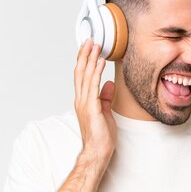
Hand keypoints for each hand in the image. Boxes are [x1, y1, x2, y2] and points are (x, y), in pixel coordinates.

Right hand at [74, 39, 116, 159]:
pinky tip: (100, 62)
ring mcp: (85, 103)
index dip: (84, 61)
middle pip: (81, 72)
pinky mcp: (91, 108)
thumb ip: (106, 97)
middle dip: (85, 55)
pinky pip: (93, 86)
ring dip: (90, 59)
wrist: (98, 151)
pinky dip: (97, 72)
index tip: (88, 48)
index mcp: (83, 100)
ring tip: (95, 46)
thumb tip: (109, 84)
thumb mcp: (105, 112)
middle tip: (90, 40)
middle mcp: (81, 99)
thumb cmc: (101, 136)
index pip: (81, 76)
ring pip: (86, 76)